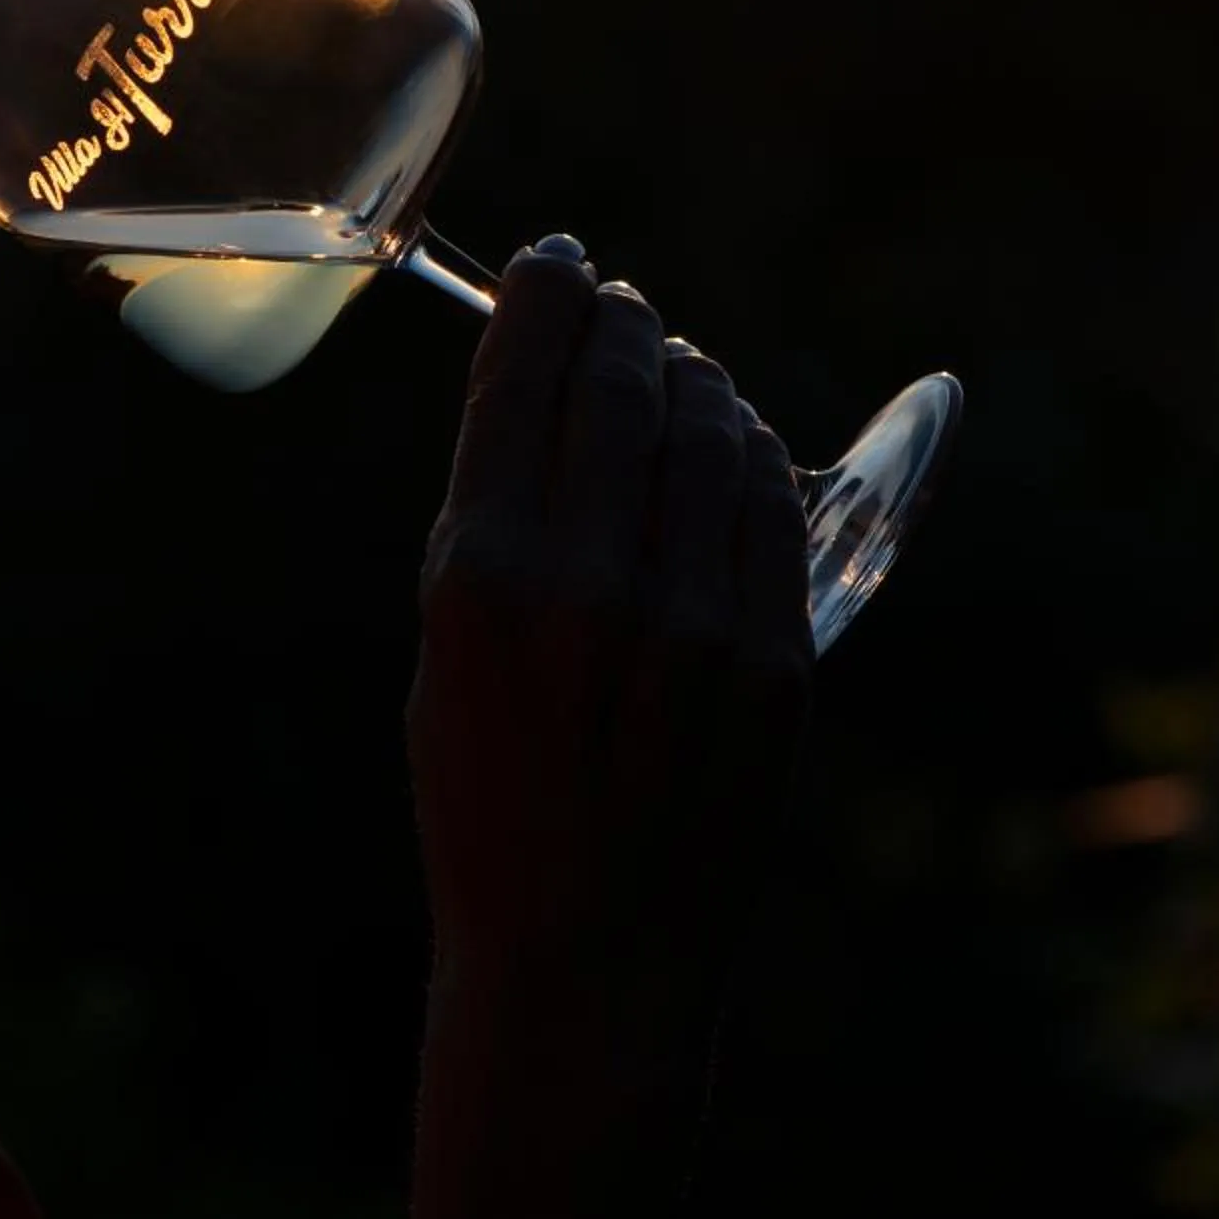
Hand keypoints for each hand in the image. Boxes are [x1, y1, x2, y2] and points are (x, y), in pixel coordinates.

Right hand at [406, 240, 813, 1081]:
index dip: (547, 292)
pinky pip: (771, 504)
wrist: (589, 957)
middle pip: (625, 382)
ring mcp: (697, 626)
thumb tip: (544, 373)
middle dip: (619, 321)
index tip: (556, 262)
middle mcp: (592, 587)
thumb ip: (490, 512)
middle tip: (613, 303)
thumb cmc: (491, 796)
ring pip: (713, 428)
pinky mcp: (776, 663)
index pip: (527, 373)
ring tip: (668, 371)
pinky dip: (746, 451)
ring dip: (689, 378)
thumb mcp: (442, 648)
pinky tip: (724, 443)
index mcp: (482, 579)